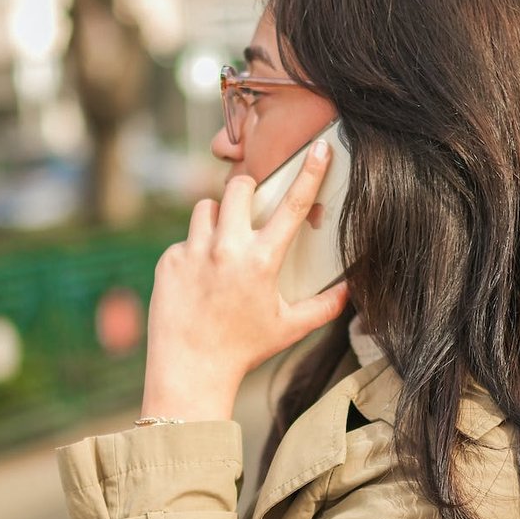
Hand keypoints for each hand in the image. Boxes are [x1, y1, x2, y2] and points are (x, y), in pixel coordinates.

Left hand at [139, 138, 351, 421]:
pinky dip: (194, 252)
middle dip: (246, 190)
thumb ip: (324, 307)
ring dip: (217, 218)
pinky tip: (198, 280)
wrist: (190, 370)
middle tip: (249, 207)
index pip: (293, 206)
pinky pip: (185, 241)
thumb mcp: (289, 328)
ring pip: (205, 208)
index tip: (317, 147)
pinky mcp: (169, 261)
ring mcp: (193, 253)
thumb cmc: (244, 349)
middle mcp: (226, 249)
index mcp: (262, 261)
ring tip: (222, 247)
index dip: (309, 173)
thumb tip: (351, 290)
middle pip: (238, 187)